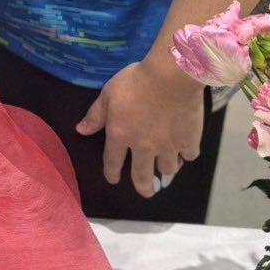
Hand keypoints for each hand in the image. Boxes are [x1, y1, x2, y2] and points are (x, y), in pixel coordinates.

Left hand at [75, 58, 203, 197]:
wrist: (170, 77)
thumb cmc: (135, 81)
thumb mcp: (108, 94)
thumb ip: (96, 115)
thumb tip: (80, 130)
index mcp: (120, 135)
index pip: (113, 161)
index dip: (111, 172)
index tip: (113, 179)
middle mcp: (143, 146)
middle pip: (142, 175)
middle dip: (143, 187)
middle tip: (146, 192)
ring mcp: (168, 146)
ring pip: (168, 169)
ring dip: (166, 171)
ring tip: (166, 171)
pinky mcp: (188, 140)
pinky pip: (189, 155)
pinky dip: (186, 155)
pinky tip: (185, 151)